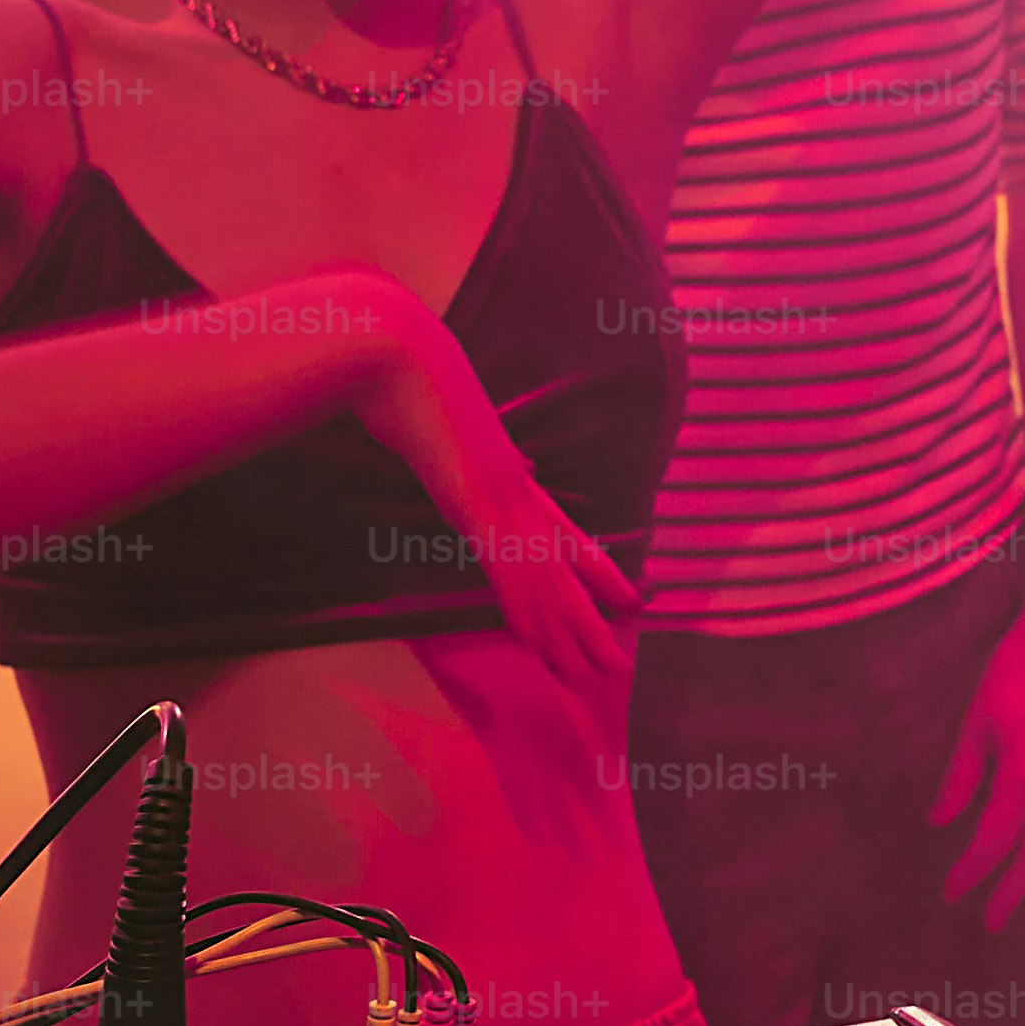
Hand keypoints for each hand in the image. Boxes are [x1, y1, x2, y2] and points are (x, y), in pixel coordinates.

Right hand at [345, 284, 637, 713]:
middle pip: (568, 570)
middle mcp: (516, 490)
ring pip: (546, 581)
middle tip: (621, 666)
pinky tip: (539, 643)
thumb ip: (458, 452)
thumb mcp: (440, 426)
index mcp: (509, 474)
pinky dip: (526, 610)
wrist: (395, 353)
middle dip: (593, 621)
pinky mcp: (476, 504)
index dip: (599, 570)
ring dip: (569, 633)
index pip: (565, 533)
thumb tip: (471, 457)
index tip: (630, 599)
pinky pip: (508, 570)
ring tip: (595, 672)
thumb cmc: (407, 385)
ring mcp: (500, 498)